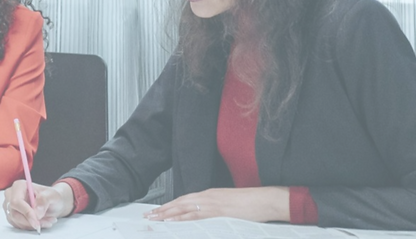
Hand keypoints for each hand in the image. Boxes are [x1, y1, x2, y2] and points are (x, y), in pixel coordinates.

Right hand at [3, 180, 73, 230]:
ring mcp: (10, 207)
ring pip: (16, 221)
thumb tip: (37, 212)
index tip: (37, 221)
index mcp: (19, 186)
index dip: (26, 212)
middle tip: (47, 222)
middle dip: (31, 221)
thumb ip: (44, 201)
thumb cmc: (51, 196)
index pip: (16, 201)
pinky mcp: (12, 216)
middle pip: (15, 213)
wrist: (53, 203)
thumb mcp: (52, 195)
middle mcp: (11, 196)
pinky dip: (30, 226)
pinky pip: (18, 225)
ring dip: (33, 224)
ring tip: (48, 220)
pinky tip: (40, 222)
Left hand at [145, 187, 288, 222]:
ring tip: (154, 219)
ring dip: (167, 214)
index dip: (170, 206)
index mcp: (210, 194)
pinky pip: (195, 215)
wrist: (267, 199)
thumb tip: (206, 216)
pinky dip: (181, 218)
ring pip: (183, 208)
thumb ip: (215, 209)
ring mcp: (212, 203)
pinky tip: (172, 221)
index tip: (158, 211)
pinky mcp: (217, 211)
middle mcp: (208, 196)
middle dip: (163, 210)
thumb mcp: (229, 205)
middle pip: (179, 203)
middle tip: (148, 216)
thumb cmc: (252, 203)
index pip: (184, 200)